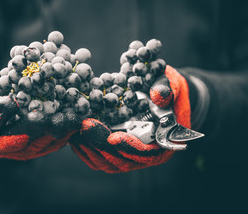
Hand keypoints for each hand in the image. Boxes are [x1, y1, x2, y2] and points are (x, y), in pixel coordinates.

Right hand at [0, 58, 76, 159]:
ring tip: (68, 119)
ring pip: (38, 145)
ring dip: (54, 133)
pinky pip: (51, 145)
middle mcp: (0, 145)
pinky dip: (64, 134)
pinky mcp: (37, 150)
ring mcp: (20, 151)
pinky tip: (76, 121)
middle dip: (32, 128)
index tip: (10, 103)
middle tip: (45, 117)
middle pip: (17, 140)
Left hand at [70, 65, 190, 172]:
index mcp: (164, 144)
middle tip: (85, 127)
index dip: (130, 147)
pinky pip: (99, 157)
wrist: (163, 98)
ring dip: (90, 149)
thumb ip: (168, 90)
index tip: (113, 137)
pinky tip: (74, 137)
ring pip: (107, 162)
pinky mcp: (115, 151)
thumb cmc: (170, 92)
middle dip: (102, 145)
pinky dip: (86, 150)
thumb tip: (158, 93)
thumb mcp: (173, 86)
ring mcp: (128, 155)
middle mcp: (145, 155)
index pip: (146, 153)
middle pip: (121, 160)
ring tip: (75, 133)